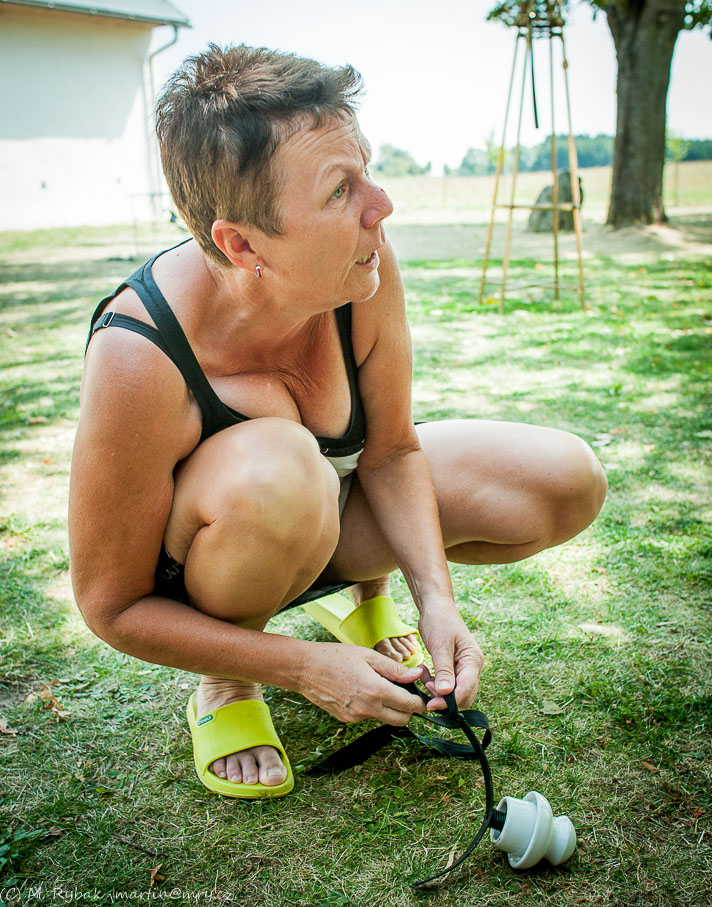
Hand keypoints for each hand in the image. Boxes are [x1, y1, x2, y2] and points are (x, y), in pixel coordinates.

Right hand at [297, 641, 426, 725]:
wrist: (304, 668)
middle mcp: (367, 709)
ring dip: (389, 707)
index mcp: (375, 691)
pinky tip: (362, 690)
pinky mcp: (346, 719)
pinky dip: (372, 707)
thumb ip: (394, 669)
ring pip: (384, 718)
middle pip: (401, 719)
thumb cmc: (336, 656)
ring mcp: (355, 717)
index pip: (409, 705)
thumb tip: (417, 675)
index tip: (424, 696)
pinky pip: (368, 716)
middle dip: (408, 709)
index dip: (420, 702)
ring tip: (380, 685)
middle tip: (408, 693)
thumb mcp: (368, 656)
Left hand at [417, 604, 483, 710]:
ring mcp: (464, 667)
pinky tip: (425, 674)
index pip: (466, 689)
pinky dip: (435, 684)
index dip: (449, 701)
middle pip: (463, 695)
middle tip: (426, 688)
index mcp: (473, 660)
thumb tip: (445, 693)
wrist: (435, 606)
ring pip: (454, 692)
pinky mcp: (454, 667)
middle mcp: (472, 666)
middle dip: (444, 698)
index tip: (431, 704)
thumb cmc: (439, 620)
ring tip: (424, 678)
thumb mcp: (440, 645)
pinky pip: (447, 684)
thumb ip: (444, 670)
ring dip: (438, 691)